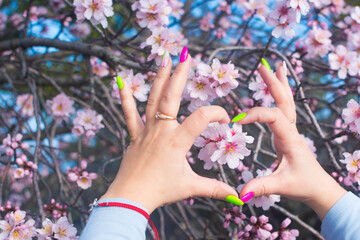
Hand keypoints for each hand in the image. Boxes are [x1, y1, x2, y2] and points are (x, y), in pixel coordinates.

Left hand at [100, 50, 237, 213]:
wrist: (130, 197)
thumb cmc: (160, 191)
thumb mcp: (190, 187)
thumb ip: (214, 188)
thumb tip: (237, 197)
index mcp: (177, 141)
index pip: (201, 118)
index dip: (217, 114)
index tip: (226, 120)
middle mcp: (161, 131)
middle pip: (171, 97)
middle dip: (180, 75)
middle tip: (186, 56)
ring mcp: (146, 131)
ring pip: (152, 100)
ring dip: (159, 78)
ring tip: (164, 59)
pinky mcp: (134, 135)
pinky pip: (129, 114)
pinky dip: (125, 98)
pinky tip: (121, 81)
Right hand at [237, 63, 345, 219]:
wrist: (319, 188)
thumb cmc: (303, 185)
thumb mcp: (281, 186)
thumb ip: (261, 186)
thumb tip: (240, 193)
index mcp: (290, 139)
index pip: (274, 117)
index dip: (255, 114)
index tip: (237, 121)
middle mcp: (292, 131)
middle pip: (284, 101)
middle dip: (273, 83)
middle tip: (262, 66)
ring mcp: (291, 130)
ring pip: (287, 102)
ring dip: (280, 84)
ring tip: (275, 66)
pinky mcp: (288, 133)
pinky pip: (285, 109)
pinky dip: (281, 95)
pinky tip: (278, 88)